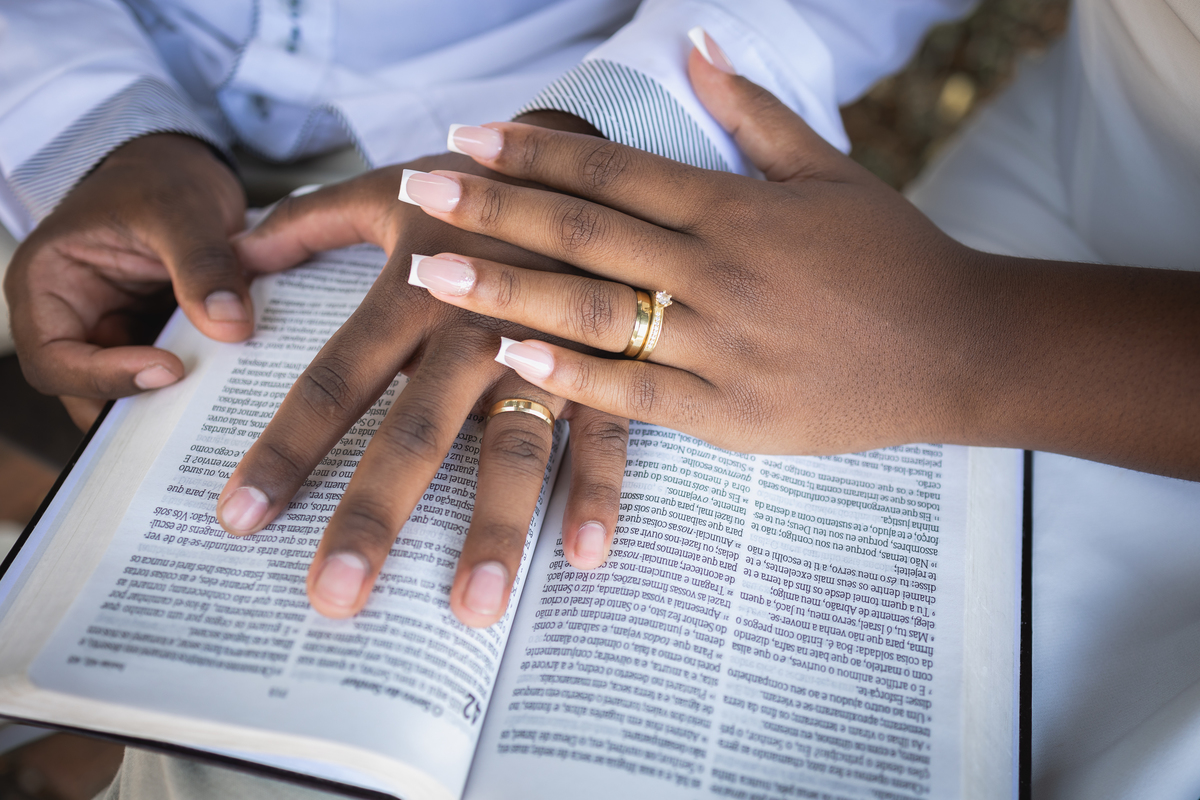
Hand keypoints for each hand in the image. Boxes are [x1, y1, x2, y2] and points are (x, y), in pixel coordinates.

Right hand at [3, 134, 249, 428]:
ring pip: (132, 392)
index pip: (53, 360)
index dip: (103, 378)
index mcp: (47, 285)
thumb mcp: (182, 210)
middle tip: (198, 412)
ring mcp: (113, 332)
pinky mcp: (152, 338)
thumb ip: (204, 266)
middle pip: (88, 392)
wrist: (182, 168)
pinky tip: (233, 386)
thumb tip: (230, 326)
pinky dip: (198, 384)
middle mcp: (72, 318)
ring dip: (173, 401)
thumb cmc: (161, 176)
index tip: (168, 370)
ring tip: (220, 403)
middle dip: (140, 406)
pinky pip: (170, 375)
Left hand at [217, 145, 628, 627]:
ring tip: (471, 608)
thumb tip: (233, 251)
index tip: (241, 518)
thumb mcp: (390, 189)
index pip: (334, 382)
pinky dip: (598, 491)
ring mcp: (549, 350)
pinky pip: (607, 433)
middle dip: (374, 516)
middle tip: (336, 597)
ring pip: (514, 447)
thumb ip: (308, 222)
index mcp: (412, 292)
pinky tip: (585, 555)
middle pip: (414, 434)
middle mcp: (474, 330)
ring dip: (495, 527)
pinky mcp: (609, 362)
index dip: (284, 450)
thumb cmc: (478, 184)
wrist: (590, 154)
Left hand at [398, 48, 1199, 478]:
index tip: (467, 137)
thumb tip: (698, 42)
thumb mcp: (829, 173)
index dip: (536, 150)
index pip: (615, 169)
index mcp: (738, 207)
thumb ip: (753, 112)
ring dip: (508, 288)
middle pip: (588, 231)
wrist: (962, 349)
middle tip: (417, 189)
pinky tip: (510, 358)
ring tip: (429, 271)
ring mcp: (724, 345)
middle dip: (495, 207)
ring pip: (598, 312)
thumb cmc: (893, 256)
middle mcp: (722, 270)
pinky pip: (638, 395)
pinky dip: (573, 378)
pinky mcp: (732, 414)